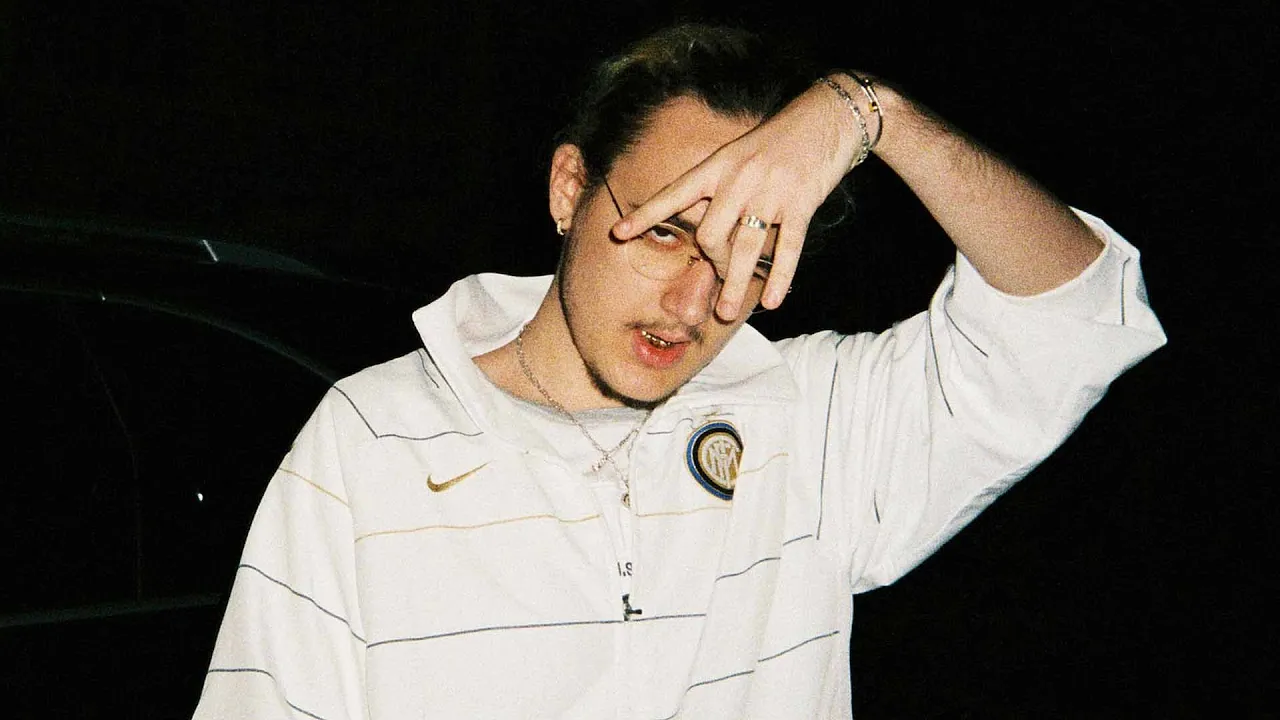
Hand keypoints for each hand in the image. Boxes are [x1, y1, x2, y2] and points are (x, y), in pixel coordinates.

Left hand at [611, 80, 863, 319]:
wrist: (825, 117)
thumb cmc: (776, 141)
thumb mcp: (737, 155)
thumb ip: (714, 187)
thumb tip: (688, 216)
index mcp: (718, 165)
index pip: (674, 193)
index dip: (646, 215)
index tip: (617, 233)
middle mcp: (739, 178)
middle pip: (711, 234)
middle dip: (710, 263)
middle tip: (717, 276)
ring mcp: (770, 192)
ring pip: (745, 249)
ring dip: (734, 285)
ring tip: (726, 314)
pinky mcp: (801, 203)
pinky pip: (788, 248)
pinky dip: (779, 278)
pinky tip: (772, 301)